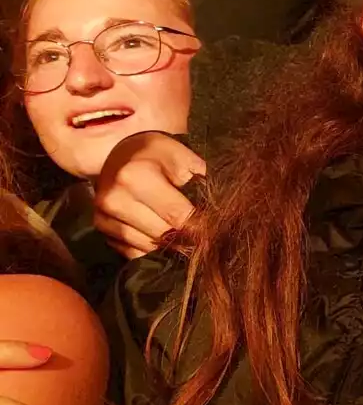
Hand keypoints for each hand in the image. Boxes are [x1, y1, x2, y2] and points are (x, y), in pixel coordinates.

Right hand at [94, 132, 204, 258]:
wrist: (122, 152)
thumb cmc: (158, 153)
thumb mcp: (183, 157)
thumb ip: (201, 182)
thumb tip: (220, 213)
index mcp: (136, 176)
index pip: (178, 215)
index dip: (201, 227)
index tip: (216, 232)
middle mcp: (114, 198)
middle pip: (163, 234)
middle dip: (187, 237)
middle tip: (204, 237)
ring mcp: (103, 215)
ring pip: (147, 246)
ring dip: (168, 244)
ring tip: (183, 235)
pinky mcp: (100, 227)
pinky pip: (131, 251)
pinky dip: (150, 248)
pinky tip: (161, 235)